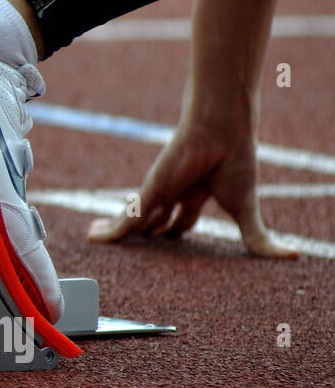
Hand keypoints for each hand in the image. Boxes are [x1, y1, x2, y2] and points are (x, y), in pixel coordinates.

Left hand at [87, 119, 297, 257]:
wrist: (219, 132)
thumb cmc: (235, 163)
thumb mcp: (245, 208)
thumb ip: (258, 238)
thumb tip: (292, 255)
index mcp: (198, 194)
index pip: (183, 220)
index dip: (175, 232)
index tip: (168, 240)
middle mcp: (173, 193)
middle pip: (155, 219)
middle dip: (146, 233)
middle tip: (135, 243)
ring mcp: (157, 193)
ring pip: (133, 219)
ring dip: (119, 231)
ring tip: (101, 238)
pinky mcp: (147, 194)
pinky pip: (124, 219)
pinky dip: (110, 232)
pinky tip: (95, 239)